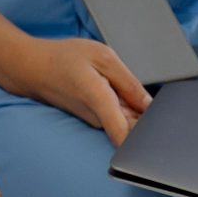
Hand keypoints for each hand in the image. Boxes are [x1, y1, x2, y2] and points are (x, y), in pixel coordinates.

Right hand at [5, 37, 151, 144]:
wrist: (34, 69)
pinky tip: (127, 95)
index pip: (125, 137)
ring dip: (139, 113)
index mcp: (101, 100)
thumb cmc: (64, 59)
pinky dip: (128, 110)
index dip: (147, 140)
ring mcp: (96, 122)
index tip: (163, 133)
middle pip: (134, 131)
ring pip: (128, 124)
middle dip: (151, 122)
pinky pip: (118, 119)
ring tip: (141, 94)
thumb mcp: (101, 56)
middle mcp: (99, 118)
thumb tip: (150, 104)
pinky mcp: (95, 119)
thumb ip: (128, 81)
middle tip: (162, 106)